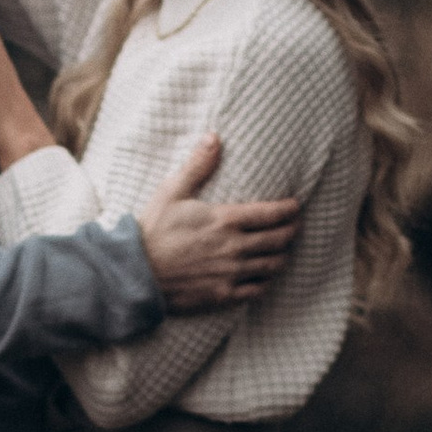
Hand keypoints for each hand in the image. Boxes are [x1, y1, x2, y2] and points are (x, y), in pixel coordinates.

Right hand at [139, 133, 301, 312]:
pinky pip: (258, 290)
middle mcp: (235, 247)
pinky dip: (267, 281)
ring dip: (283, 255)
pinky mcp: (224, 294)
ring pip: (273, 265)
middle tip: (295, 225)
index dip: (290, 209)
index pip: (272, 214)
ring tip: (284, 249)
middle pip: (279, 239)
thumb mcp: (172, 191)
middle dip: (292, 230)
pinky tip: (265, 276)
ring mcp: (231, 273)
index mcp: (225, 220)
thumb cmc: (153, 230)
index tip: (295, 206)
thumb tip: (214, 137)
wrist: (136, 272)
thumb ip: (197, 165)